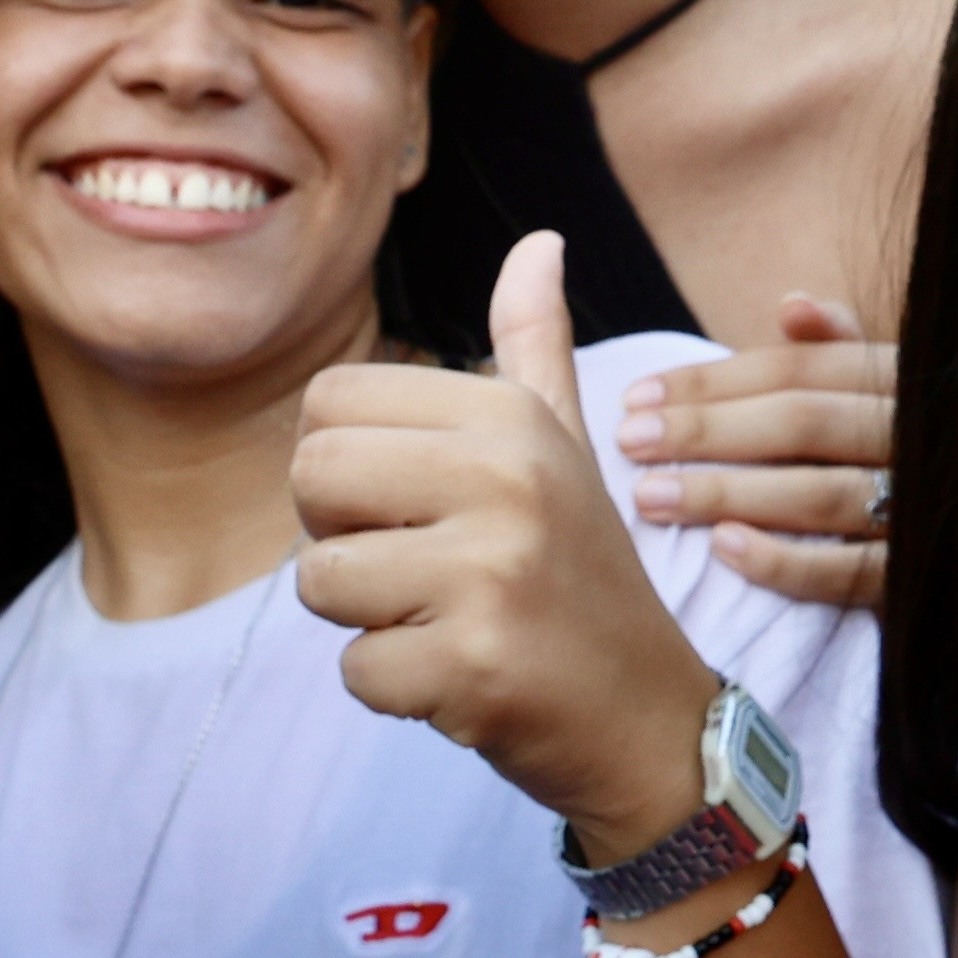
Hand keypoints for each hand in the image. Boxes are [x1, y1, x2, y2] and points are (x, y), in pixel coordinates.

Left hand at [296, 231, 720, 857]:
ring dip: (364, 620)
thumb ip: (533, 347)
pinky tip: (459, 677)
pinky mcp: (474, 665)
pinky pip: (354, 670)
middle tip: (418, 568)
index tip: (413, 504)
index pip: (328, 401)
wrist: (648, 715)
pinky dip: (393, 690)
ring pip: (319, 580)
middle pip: (310, 476)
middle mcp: (504, 478)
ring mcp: (490, 573)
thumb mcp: (563, 448)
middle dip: (340, 536)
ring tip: (444, 621)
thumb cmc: (581, 575)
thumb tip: (538, 243)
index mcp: (509, 415)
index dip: (348, 464)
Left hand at [619, 295, 895, 606]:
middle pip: (802, 423)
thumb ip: (844, 350)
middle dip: (706, 430)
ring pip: (820, 494)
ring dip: (727, 493)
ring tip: (651, 496)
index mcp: (907, 380)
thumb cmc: (925, 460)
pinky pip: (850, 573)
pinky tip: (725, 551)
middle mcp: (922, 436)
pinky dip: (785, 562)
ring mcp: (929, 509)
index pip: (799, 369)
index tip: (636, 396)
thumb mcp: (895, 393)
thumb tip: (792, 304)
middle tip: (629, 441)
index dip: (714, 380)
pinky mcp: (924, 581)